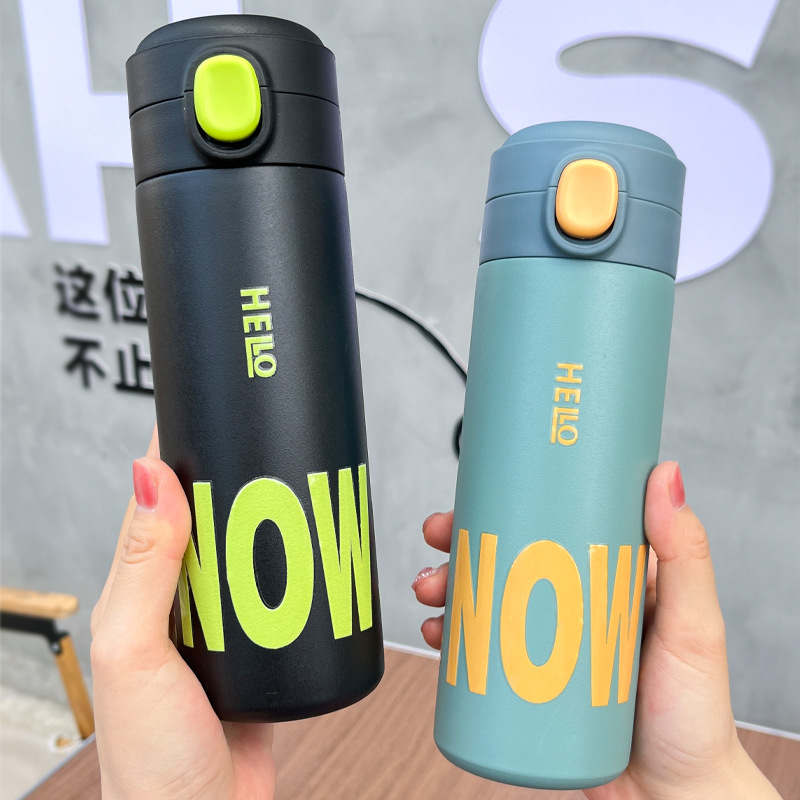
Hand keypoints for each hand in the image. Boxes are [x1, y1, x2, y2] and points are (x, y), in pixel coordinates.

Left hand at [91, 427, 275, 799]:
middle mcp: (182, 597)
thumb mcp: (138, 652)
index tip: (214, 405)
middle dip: (244, 475)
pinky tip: (322, 548)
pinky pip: (286, 593)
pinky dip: (302, 565)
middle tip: (276, 436)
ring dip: (278, 517)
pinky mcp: (264, 645)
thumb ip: (145, 565)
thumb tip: (151, 474)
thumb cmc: (151, 757)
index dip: (184, 448)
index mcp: (141, 587)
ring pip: (257, 549)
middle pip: (218, 515)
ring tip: (308, 480)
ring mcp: (225, 620)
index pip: (162, 496)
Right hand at [413, 462, 779, 799]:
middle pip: (506, 558)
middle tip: (436, 542)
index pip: (551, 522)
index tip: (471, 495)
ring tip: (431, 594)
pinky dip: (452, 637)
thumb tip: (666, 476)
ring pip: (487, 600)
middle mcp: (574, 603)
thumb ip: (685, 555)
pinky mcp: (530, 684)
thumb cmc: (696, 716)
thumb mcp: (695, 626)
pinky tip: (438, 636)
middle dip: (460, 546)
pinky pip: (482, 651)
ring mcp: (550, 644)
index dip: (505, 503)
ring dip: (448, 588)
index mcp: (608, 575)